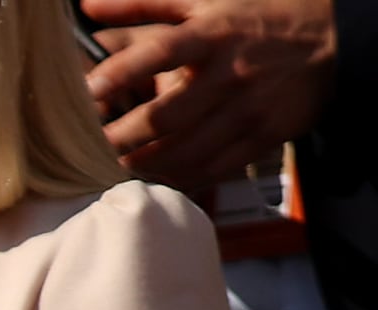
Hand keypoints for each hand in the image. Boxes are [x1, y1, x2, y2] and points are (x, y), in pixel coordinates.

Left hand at [83, 0, 336, 193]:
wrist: (333, 38)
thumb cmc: (256, 17)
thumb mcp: (206, 0)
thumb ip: (144, 4)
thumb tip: (87, 6)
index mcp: (211, 35)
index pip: (160, 52)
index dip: (122, 72)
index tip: (87, 91)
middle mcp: (227, 75)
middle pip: (164, 116)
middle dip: (120, 138)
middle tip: (87, 150)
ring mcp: (246, 109)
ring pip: (184, 150)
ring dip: (143, 165)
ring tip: (113, 169)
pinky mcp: (263, 136)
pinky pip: (213, 167)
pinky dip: (179, 178)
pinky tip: (155, 179)